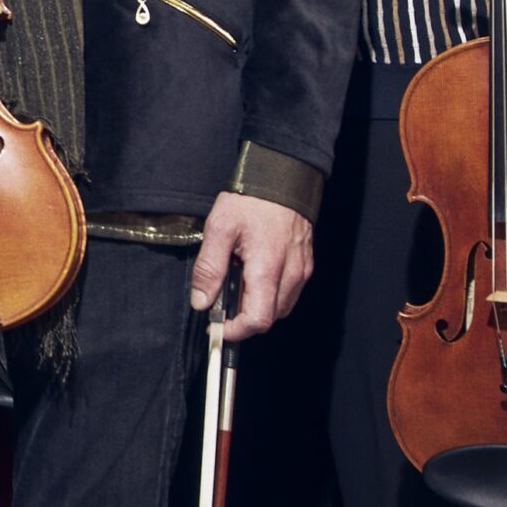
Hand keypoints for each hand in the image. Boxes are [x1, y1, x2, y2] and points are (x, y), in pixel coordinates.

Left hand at [191, 190, 312, 340]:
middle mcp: (291, 274)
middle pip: (270, 317)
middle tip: (222, 299)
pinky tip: (253, 273)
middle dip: (244, 318)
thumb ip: (209, 268)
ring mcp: (301, 270)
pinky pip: (289, 291)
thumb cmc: (251, 199)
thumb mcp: (219, 228)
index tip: (218, 326)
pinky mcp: (305, 263)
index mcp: (267, 269)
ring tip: (237, 280)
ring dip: (258, 305)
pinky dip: (270, 292)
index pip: (258, 320)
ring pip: (281, 306)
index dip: (236, 331)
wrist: (282, 176)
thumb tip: (201, 301)